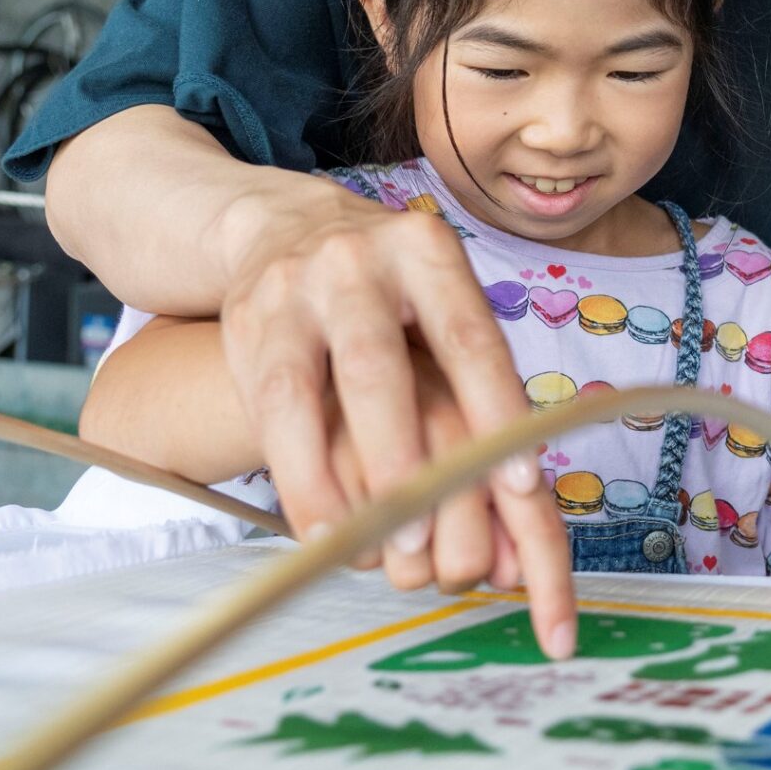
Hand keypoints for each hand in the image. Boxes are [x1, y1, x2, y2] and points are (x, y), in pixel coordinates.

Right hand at [216, 182, 573, 655]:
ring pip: (299, 390)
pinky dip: (291, 475)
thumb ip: (476, 386)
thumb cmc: (394, 295)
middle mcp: (358, 264)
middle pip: (376, 367)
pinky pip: (262, 410)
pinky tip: (315, 526)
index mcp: (428, 253)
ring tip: (357, 544)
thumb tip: (525, 492)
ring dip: (326, 476)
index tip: (518, 484)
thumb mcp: (442, 305)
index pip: (469, 337)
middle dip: (398, 457)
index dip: (494, 410)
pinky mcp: (246, 324)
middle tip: (420, 538)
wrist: (287, 225)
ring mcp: (292, 290)